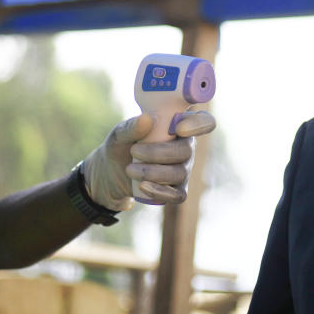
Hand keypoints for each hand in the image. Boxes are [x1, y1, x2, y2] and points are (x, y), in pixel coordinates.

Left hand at [82, 110, 216, 210]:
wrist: (109, 174)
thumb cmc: (121, 146)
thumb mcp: (119, 134)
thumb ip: (131, 127)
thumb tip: (147, 119)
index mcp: (178, 125)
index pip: (204, 121)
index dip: (198, 124)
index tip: (178, 128)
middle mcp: (186, 146)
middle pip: (187, 150)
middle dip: (159, 153)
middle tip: (134, 151)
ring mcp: (183, 169)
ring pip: (180, 173)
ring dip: (153, 172)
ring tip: (130, 170)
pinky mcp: (176, 190)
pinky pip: (178, 195)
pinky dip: (160, 191)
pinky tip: (143, 187)